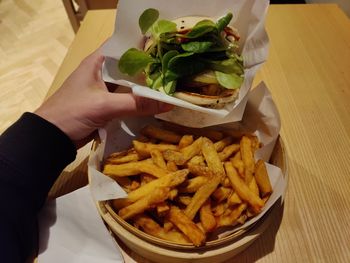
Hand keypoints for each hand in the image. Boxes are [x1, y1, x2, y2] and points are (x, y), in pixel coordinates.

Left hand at [35, 50, 172, 147]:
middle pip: (128, 67)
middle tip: (170, 72)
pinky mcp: (104, 104)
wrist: (52, 137)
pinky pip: (125, 99)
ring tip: (166, 86)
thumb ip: (136, 104)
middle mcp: (100, 72)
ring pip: (127, 84)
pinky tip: (152, 102)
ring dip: (143, 87)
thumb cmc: (72, 112)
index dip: (142, 47)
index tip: (163, 51)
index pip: (122, 46)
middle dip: (147, 70)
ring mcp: (102, 89)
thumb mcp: (104, 106)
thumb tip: (168, 103)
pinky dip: (136, 101)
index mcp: (96, 62)